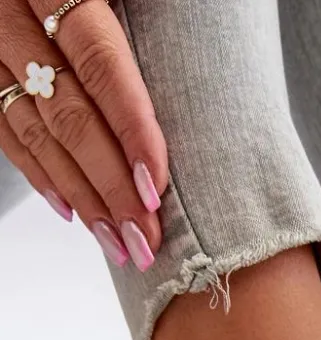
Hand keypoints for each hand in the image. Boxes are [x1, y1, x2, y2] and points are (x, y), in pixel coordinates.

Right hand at [0, 0, 166, 270]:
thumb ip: (152, 3)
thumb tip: (207, 40)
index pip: (99, 62)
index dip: (130, 128)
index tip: (159, 185)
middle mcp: (10, 10)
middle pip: (65, 110)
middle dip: (110, 185)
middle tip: (146, 239)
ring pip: (32, 129)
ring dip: (80, 195)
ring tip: (121, 243)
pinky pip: (3, 127)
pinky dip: (40, 174)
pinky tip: (72, 212)